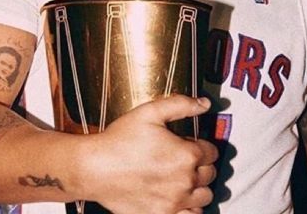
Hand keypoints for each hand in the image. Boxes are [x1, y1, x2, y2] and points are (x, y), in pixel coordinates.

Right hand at [86, 94, 218, 213]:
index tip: (192, 144)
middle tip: (186, 160)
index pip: (211, 152)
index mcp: (186, 155)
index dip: (203, 145)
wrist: (95, 168)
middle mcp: (185, 181)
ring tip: (184, 179)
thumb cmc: (120, 140)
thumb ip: (181, 105)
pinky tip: (179, 199)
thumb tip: (205, 104)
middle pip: (210, 175)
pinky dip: (190, 209)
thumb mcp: (150, 112)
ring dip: (199, 188)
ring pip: (204, 198)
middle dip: (202, 165)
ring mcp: (174, 203)